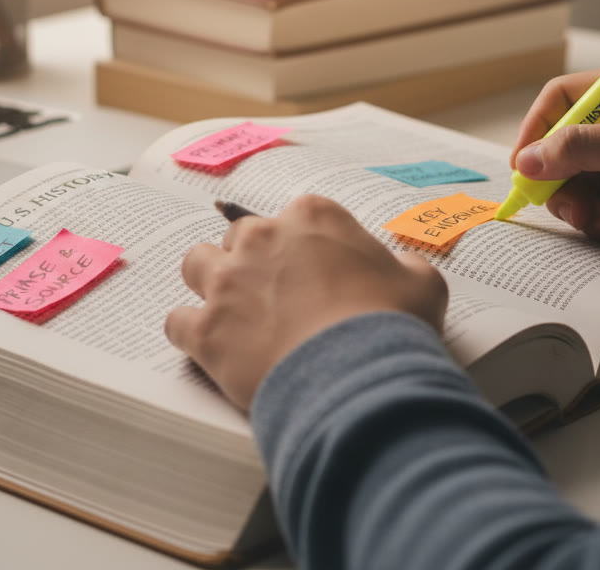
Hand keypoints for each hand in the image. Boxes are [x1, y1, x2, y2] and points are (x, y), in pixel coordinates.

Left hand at [165, 195, 448, 410]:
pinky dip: (190, 334)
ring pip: (196, 265)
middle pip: (239, 235)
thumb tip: (400, 268)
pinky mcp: (206, 330)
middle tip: (274, 296)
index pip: (294, 218)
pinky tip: (210, 349)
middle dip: (252, 261)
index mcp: (313, 218)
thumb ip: (404, 266)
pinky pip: (177, 322)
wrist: (360, 381)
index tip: (312, 272)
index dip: (302, 248)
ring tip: (232, 313)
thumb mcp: (423, 284)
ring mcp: (228, 283)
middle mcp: (262, 239)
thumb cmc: (393, 327)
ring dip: (210, 284)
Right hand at [510, 69, 599, 265]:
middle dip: (560, 181)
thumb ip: (579, 148)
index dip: (537, 130)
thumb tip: (527, 160)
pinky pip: (595, 211)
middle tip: (573, 206)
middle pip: (560, 148)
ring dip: (583, 208)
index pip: (561, 99)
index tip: (525, 166)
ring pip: (573, 185)